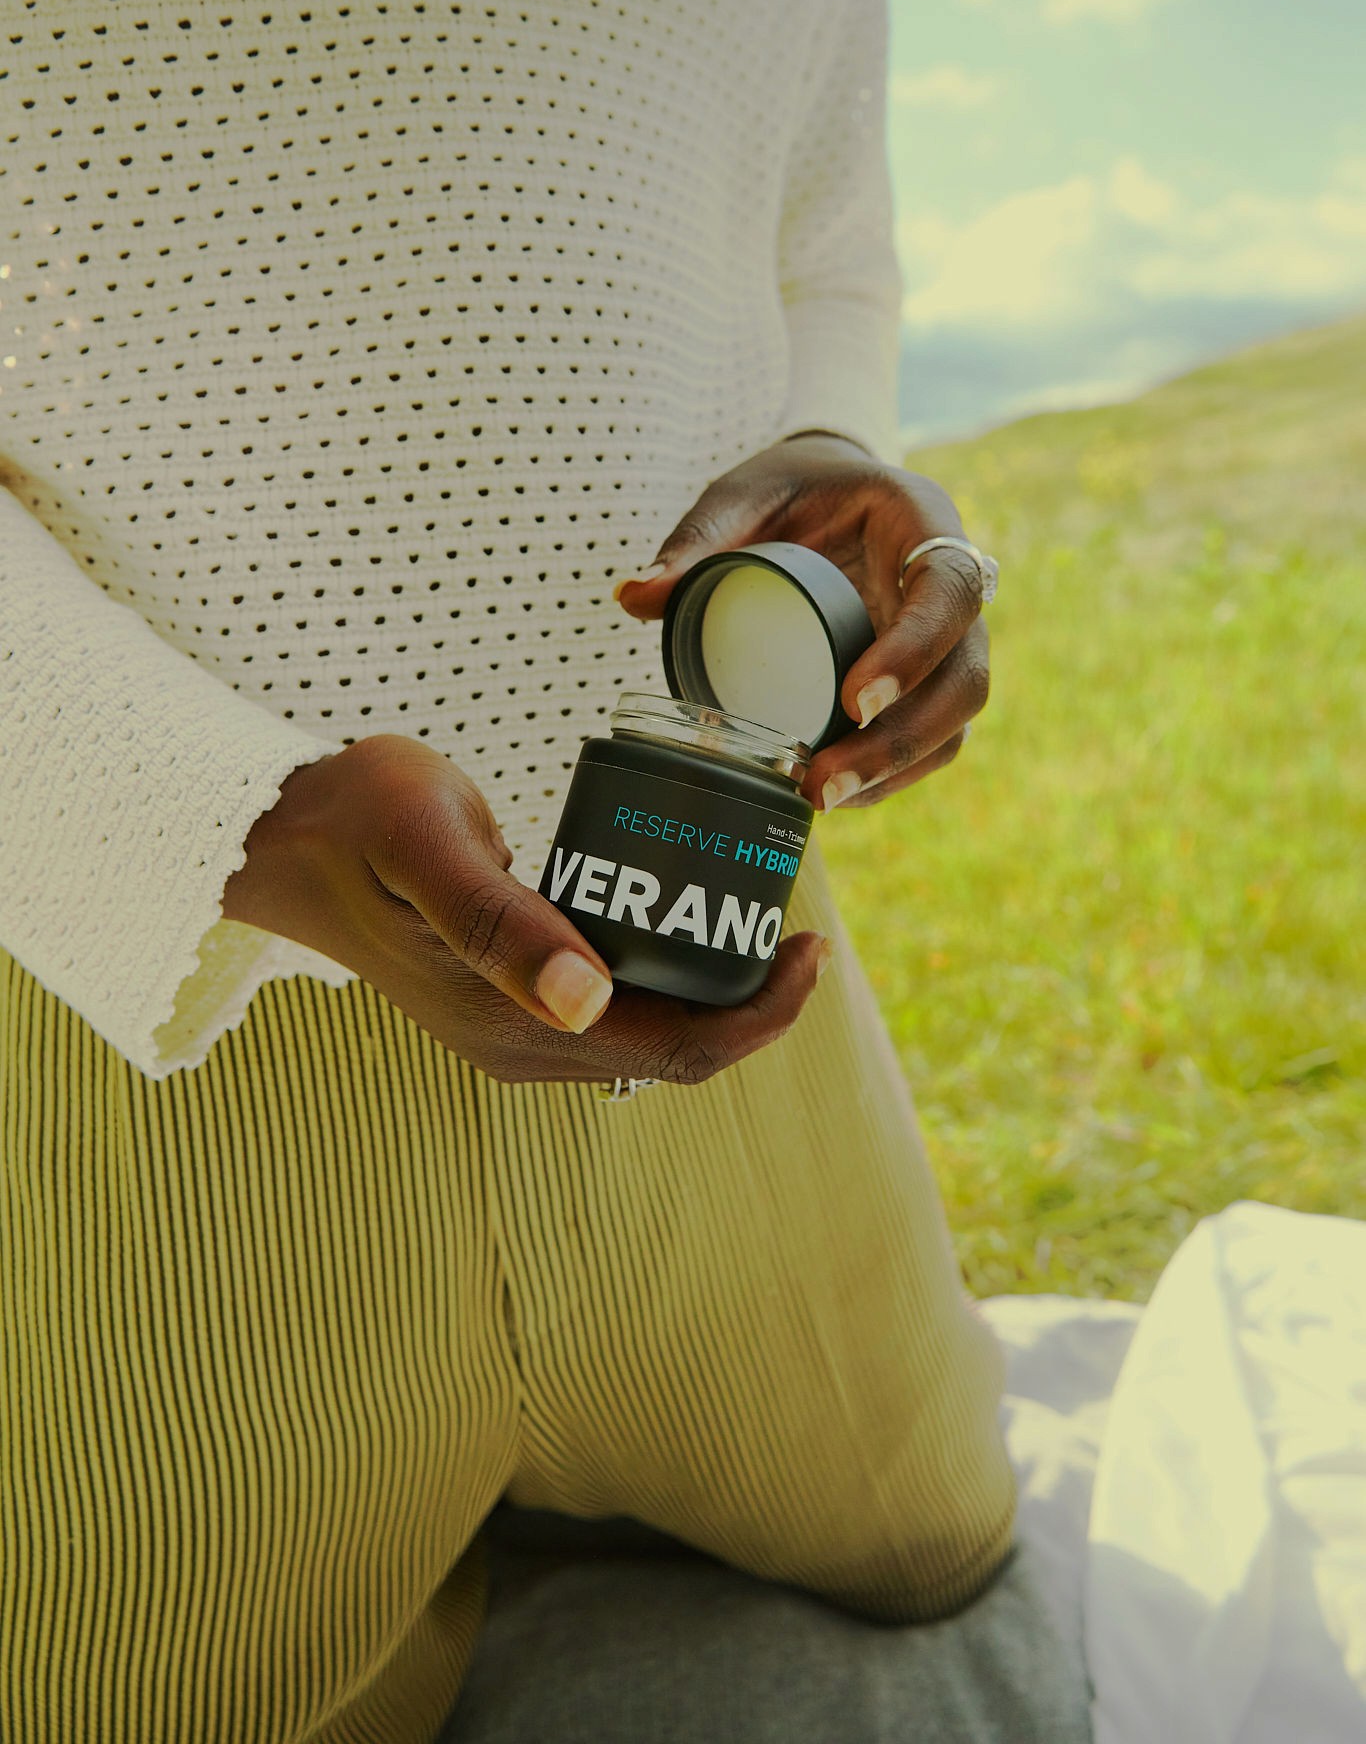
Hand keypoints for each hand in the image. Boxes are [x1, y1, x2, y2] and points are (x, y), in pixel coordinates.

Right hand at [221, 734, 826, 1087]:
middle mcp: (520, 1046)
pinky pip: (618, 1006)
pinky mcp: (509, 1000)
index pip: (675, 1048)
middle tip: (795, 917)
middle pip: (676, 1049)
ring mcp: (513, 1029)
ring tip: (756, 912)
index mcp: (511, 1024)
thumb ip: (500, 920)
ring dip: (716, 989)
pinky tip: (688, 915)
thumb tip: (587, 1001)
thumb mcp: (430, 847)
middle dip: (751, 1000)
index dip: (760, 1013)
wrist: (284, 833)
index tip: (808, 942)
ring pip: (651, 1032)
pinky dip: (670, 972)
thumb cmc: (358, 820)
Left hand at [615, 433, 989, 814]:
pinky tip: (838, 795)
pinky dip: (893, 774)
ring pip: (957, 718)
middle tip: (823, 780)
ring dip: (897, 769)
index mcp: (921, 520)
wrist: (830, 493)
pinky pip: (935, 737)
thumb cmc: (791, 488)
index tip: (853, 699)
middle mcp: (953, 583)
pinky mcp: (932, 677)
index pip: (948, 589)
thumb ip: (698, 540)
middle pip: (965, 674)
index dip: (914, 649)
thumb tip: (632, 597)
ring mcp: (951, 637)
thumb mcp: (743, 495)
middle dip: (901, 739)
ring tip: (820, 797)